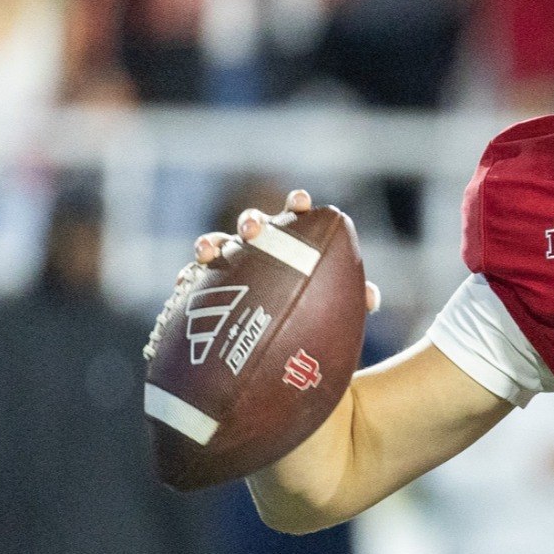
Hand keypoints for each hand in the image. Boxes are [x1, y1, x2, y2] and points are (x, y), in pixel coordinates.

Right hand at [190, 189, 379, 312]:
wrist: (281, 352)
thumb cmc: (313, 321)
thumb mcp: (336, 312)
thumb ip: (353, 300)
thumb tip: (371, 297)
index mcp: (292, 246)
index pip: (295, 216)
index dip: (295, 204)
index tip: (299, 202)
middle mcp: (260, 249)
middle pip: (251, 225)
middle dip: (251, 222)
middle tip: (253, 231)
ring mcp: (230, 266)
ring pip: (216, 245)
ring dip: (210, 243)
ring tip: (207, 252)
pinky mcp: (206, 289)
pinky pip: (192, 280)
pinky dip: (187, 278)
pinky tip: (183, 284)